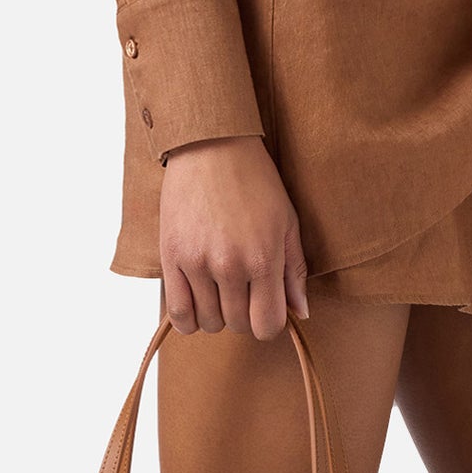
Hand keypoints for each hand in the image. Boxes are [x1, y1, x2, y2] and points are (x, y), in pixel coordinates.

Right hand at [159, 136, 309, 338]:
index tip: (264, 309)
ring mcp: (197, 263)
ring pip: (208, 323)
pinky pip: (177, 313)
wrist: (212, 147)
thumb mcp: (287, 223)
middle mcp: (230, 265)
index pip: (267, 325)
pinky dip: (188, 319)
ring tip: (219, 291)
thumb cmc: (255, 182)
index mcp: (264, 258)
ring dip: (216, 315)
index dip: (268, 323)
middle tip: (242, 292)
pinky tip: (196, 303)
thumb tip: (300, 313)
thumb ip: (294, 272)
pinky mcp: (171, 257)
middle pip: (238, 326)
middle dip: (243, 316)